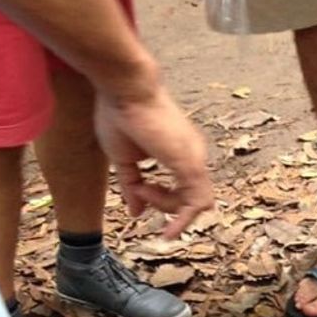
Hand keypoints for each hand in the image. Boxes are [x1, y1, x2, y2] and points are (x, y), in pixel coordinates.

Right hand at [94, 84, 212, 239]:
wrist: (123, 86)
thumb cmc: (119, 113)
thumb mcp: (124, 159)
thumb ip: (132, 186)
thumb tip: (136, 213)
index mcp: (182, 155)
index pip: (185, 193)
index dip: (163, 201)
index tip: (138, 189)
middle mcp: (194, 157)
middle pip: (193, 201)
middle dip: (166, 206)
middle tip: (140, 188)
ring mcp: (195, 159)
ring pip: (197, 205)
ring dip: (170, 210)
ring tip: (142, 188)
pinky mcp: (190, 163)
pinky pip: (196, 203)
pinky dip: (184, 220)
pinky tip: (168, 230)